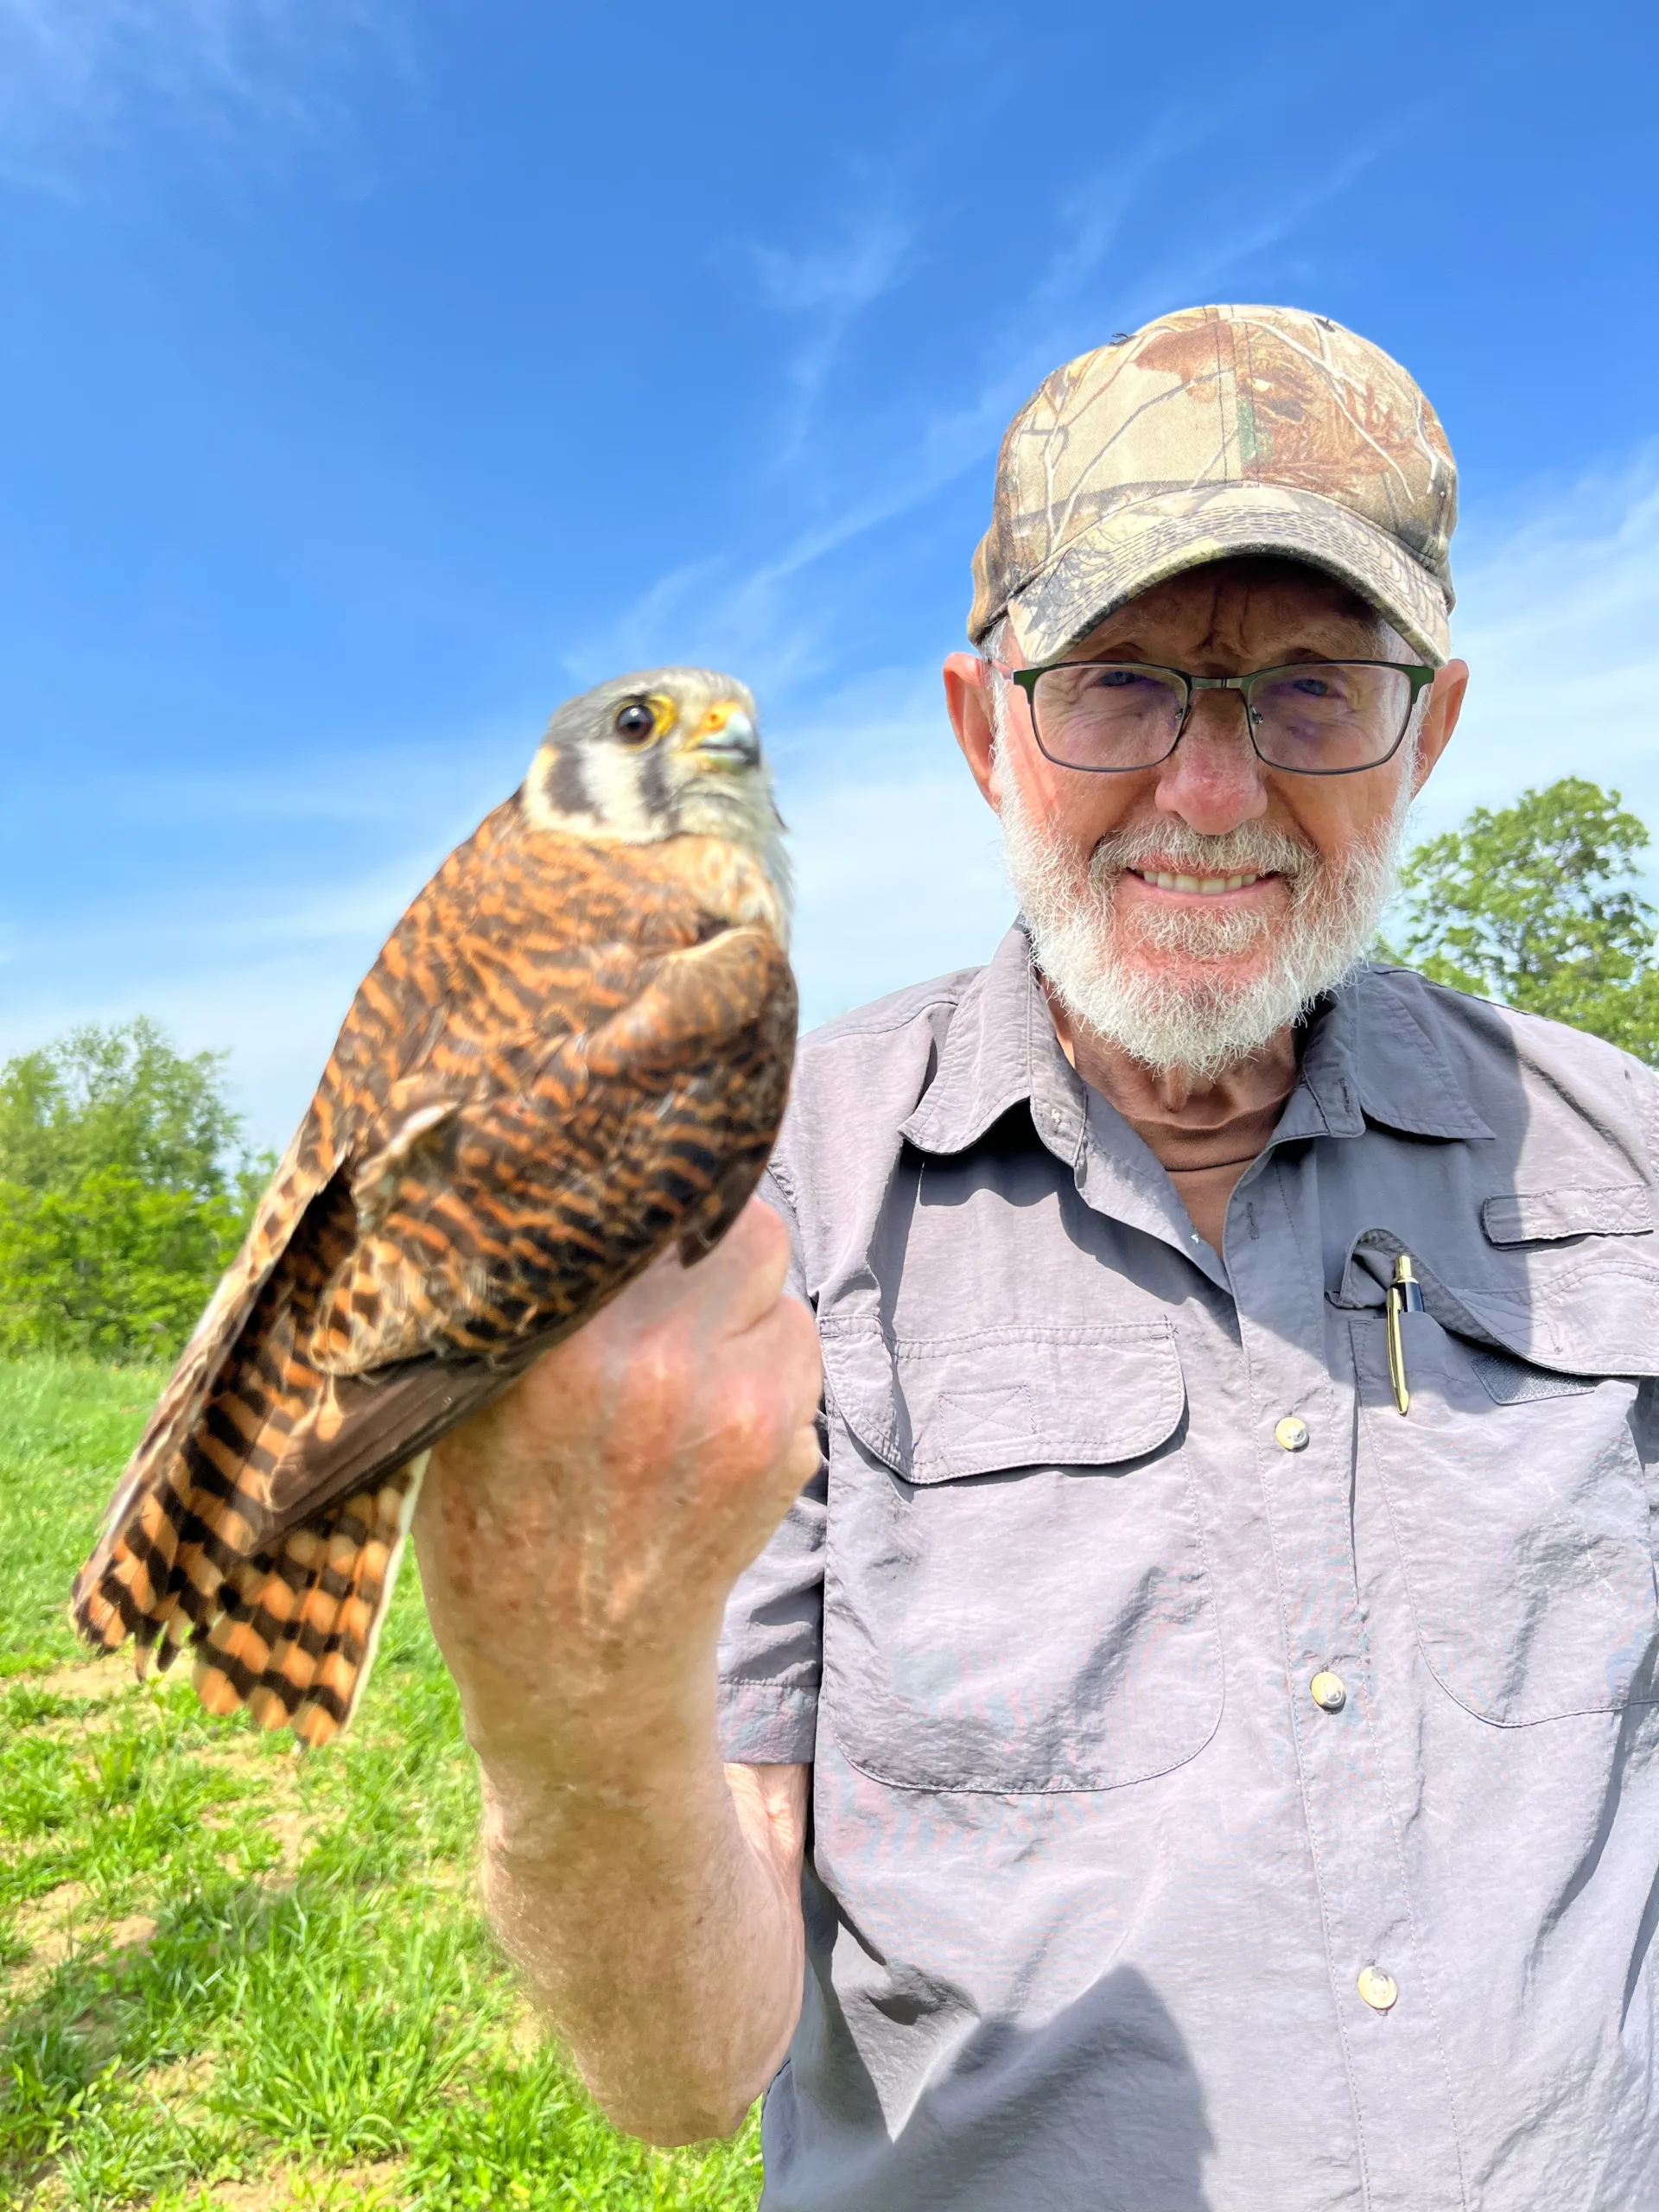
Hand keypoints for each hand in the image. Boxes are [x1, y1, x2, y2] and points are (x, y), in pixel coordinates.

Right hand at [413, 1198, 820, 1779]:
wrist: (572, 1673)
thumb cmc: (494, 1522)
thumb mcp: (458, 1405)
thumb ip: (505, 1300)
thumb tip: (549, 1180)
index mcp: (552, 1341)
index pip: (628, 1196)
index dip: (636, 1180)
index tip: (626, 1182)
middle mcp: (651, 1361)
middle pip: (726, 1217)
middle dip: (700, 1234)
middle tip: (663, 1272)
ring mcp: (730, 1404)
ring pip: (771, 1276)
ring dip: (738, 1296)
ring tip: (681, 1353)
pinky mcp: (781, 1442)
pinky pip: (794, 1343)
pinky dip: (765, 1360)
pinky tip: (708, 1412)